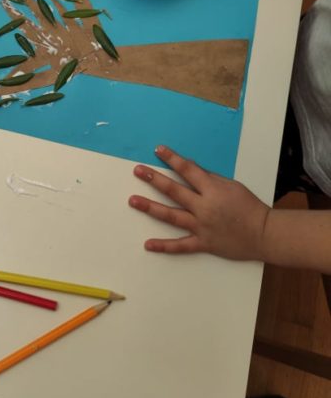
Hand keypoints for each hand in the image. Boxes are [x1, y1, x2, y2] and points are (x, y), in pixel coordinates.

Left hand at [129, 145, 269, 260]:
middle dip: (154, 179)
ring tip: (132, 200)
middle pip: (174, 191)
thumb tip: (189, 166)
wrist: (264, 234)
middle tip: (138, 170)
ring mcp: (201, 226)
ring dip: (150, 207)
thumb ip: (209, 178)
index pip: (188, 170)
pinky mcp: (203, 243)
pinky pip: (180, 246)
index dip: (172, 159)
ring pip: (171, 216)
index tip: (158, 150)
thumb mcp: (232, 185)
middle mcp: (203, 207)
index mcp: (212, 190)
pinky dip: (164, 246)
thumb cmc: (249, 207)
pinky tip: (147, 244)